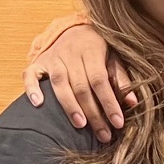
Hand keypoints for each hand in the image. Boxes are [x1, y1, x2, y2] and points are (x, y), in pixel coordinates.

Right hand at [24, 23, 135, 140]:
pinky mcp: (38, 62)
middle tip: (103, 135)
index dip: (109, 103)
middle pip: (81, 87)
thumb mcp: (113, 57)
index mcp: (91, 50)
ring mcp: (52, 58)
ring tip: (80, 125)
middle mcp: (70, 54)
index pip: (100, 80)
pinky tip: (38, 104)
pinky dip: (32, 89)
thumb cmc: (97, 48)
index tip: (118, 123)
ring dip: (69, 106)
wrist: (73, 28)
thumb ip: (121, 78)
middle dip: (93, 113)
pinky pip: (31, 75)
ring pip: (59, 83)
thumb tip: (133, 102)